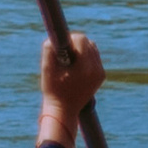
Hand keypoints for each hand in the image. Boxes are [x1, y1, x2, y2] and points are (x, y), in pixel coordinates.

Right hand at [39, 28, 102, 142]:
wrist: (64, 111)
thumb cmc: (52, 90)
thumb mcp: (47, 68)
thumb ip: (49, 49)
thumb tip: (55, 37)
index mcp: (84, 67)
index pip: (81, 39)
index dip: (69, 39)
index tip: (61, 47)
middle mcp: (96, 69)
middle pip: (88, 42)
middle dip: (76, 44)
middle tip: (64, 54)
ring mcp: (100, 73)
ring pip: (93, 49)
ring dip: (82, 50)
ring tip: (70, 62)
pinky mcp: (101, 76)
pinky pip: (95, 59)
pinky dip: (86, 58)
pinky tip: (76, 68)